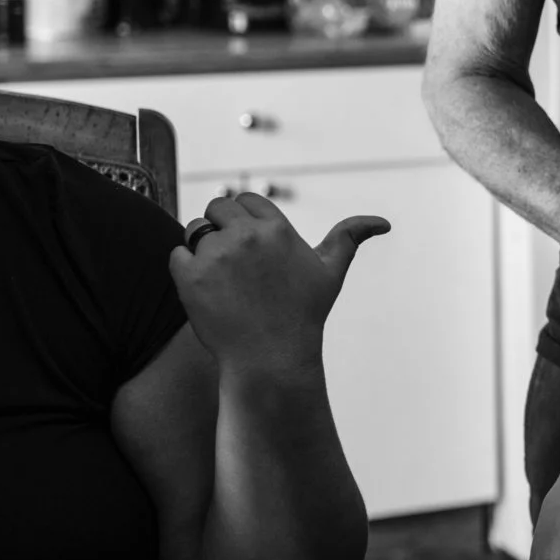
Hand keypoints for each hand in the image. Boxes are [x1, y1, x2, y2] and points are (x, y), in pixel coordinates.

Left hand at [172, 192, 387, 378]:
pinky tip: (205, 291)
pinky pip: (176, 255)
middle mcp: (247, 235)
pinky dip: (184, 269)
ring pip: (194, 230)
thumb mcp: (330, 272)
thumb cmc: (303, 315)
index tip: (249, 246)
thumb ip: (350, 237)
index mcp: (277, 229)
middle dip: (219, 227)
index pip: (246, 200)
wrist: (271, 359)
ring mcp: (216, 255)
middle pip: (216, 208)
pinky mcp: (190, 276)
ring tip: (220, 280)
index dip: (244, 220)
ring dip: (201, 248)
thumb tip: (383, 222)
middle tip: (231, 262)